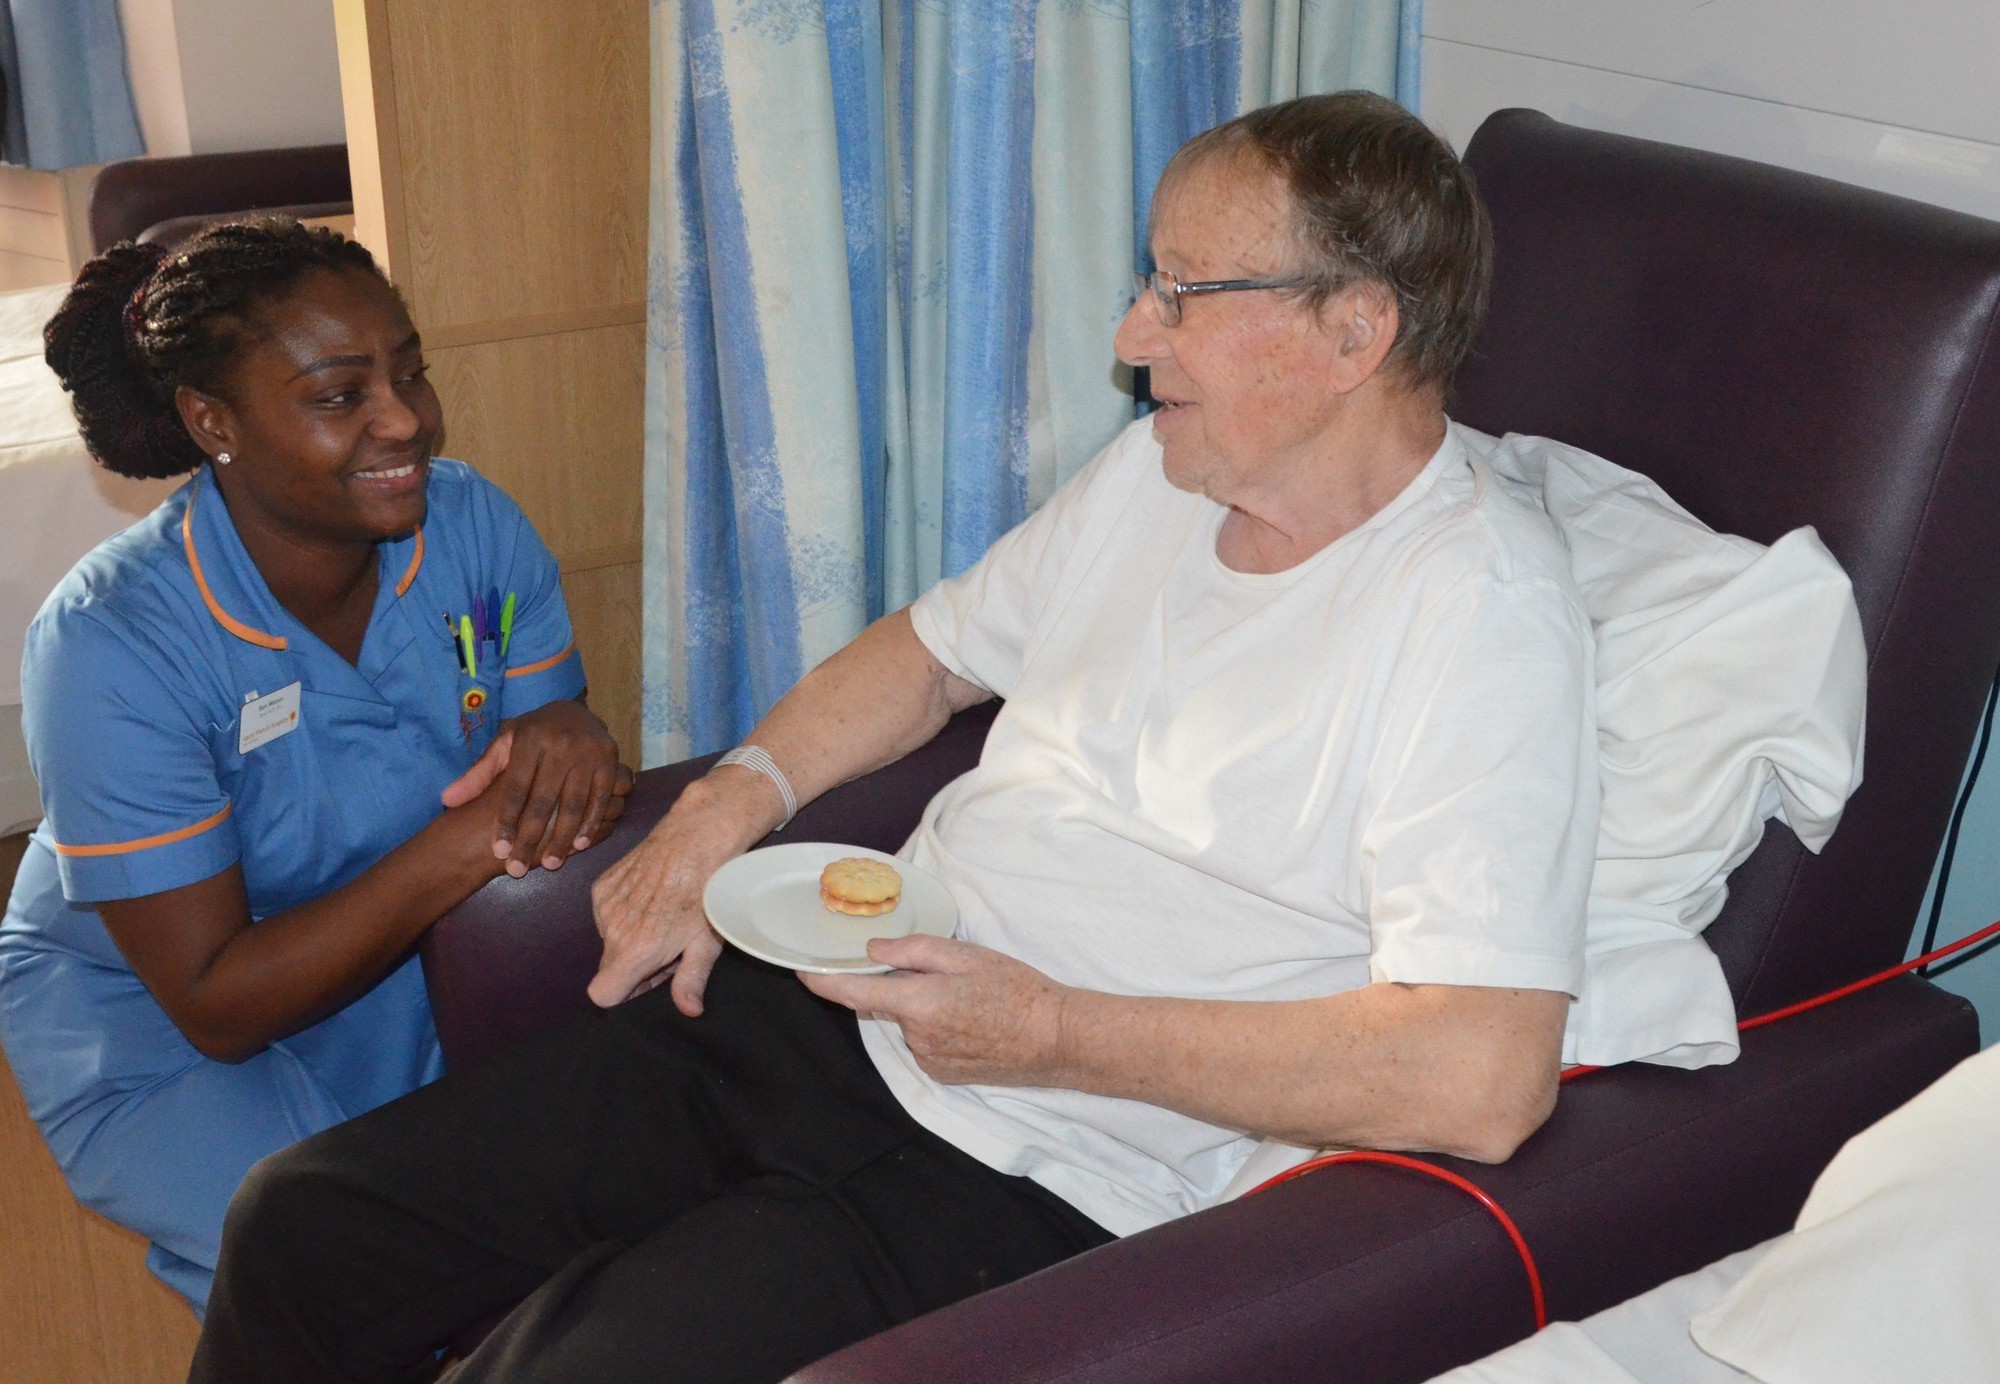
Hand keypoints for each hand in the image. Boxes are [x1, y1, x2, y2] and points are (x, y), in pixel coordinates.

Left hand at [440, 699, 629, 876]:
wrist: (575, 710)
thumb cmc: (533, 734)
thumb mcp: (504, 745)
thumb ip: (479, 773)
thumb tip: (447, 800)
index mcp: (529, 739)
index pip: (515, 787)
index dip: (506, 821)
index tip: (499, 851)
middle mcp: (560, 744)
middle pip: (543, 801)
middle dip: (530, 838)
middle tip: (517, 869)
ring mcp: (588, 752)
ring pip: (573, 804)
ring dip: (562, 837)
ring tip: (549, 864)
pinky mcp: (610, 760)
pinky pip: (600, 798)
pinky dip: (591, 824)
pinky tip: (579, 846)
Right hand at [586, 776, 769, 1011]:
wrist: (697, 836)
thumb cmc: (707, 890)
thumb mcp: (707, 941)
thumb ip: (691, 980)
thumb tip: (688, 1010)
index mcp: (635, 949)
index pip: (602, 994)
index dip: (626, 994)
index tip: (649, 980)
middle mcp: (611, 928)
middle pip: (611, 968)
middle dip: (637, 965)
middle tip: (671, 946)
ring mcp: (604, 904)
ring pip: (611, 939)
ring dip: (633, 938)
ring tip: (666, 918)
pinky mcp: (603, 884)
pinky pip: (607, 913)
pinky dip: (626, 914)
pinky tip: (654, 898)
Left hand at [800, 935, 1072, 1086]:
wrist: (1055, 1039)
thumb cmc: (1017, 990)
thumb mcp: (966, 956)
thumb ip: (914, 951)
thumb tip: (874, 951)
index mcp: (919, 1004)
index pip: (853, 993)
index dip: (822, 981)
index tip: (801, 968)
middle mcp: (916, 1038)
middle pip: (884, 1005)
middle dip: (897, 985)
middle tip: (938, 970)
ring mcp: (928, 1060)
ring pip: (907, 1024)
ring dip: (920, 1007)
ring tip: (966, 997)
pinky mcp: (942, 1074)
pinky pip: (923, 1043)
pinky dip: (934, 1027)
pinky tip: (969, 1020)